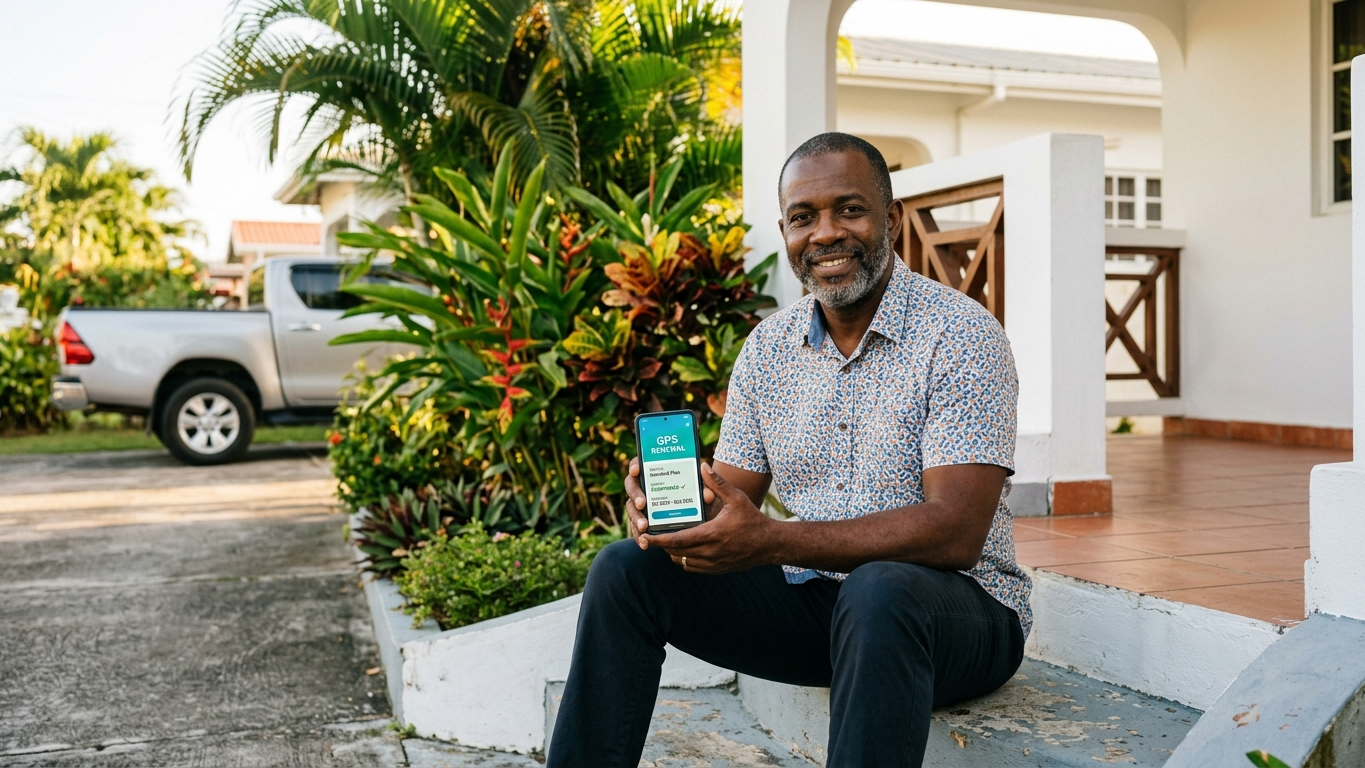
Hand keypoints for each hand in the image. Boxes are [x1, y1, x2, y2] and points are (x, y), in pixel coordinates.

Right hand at [624, 457, 721, 548]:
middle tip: (642, 503)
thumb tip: (707, 494)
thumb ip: (705, 492)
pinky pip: (636, 528)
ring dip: (636, 518)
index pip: (640, 464)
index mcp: (656, 473)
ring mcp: (641, 505)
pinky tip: (645, 544)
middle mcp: (644, 487)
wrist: (700, 519)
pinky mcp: (642, 522)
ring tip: (644, 527)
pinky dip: (639, 536)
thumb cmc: (699, 500)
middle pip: (631, 486)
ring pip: (631, 509)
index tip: (637, 470)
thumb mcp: (703, 495)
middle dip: (635, 494)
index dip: (635, 465)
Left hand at [642, 463, 775, 573]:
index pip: (677, 540)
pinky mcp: (717, 569)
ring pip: (683, 561)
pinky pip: (693, 567)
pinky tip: (683, 548)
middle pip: (676, 552)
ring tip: (666, 540)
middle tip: (651, 535)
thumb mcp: (736, 498)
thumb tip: (702, 466)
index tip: (645, 536)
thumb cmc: (752, 519)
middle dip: (661, 545)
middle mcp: (710, 552)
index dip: (658, 539)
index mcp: (711, 534)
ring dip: (673, 552)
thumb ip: (717, 483)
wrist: (769, 544)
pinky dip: (684, 559)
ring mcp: (713, 563)